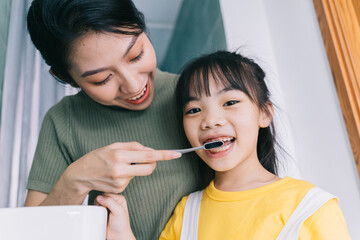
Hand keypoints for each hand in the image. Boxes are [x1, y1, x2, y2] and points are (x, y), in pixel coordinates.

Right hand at [67, 142, 181, 195]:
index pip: (148, 155)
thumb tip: (150, 150)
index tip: (176, 154)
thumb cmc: (98, 157)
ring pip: (139, 173)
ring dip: (135, 168)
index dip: (164, 155)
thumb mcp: (114, 145)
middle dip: (152, 163)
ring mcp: (120, 182)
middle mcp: (121, 169)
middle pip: (149, 168)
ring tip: (119, 166)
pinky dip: (127, 175)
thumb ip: (134, 146)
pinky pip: (131, 180)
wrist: (80, 175)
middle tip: (146, 159)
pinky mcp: (119, 189)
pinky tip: (115, 174)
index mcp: (120, 155)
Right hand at [96, 193, 134, 239]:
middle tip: (104, 211)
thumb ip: (110, 202)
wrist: (117, 236)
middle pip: (101, 197)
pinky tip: (99, 216)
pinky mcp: (101, 213)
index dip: (105, 200)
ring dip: (97, 208)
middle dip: (100, 204)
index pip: (107, 194)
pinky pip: (95, 209)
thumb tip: (99, 197)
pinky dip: (95, 212)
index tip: (107, 208)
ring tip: (102, 214)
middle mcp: (113, 202)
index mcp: (119, 199)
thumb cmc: (121, 225)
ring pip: (97, 203)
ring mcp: (107, 208)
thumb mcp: (118, 211)